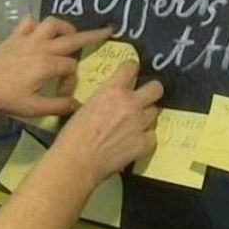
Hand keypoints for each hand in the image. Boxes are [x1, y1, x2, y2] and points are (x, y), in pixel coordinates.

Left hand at [0, 16, 111, 116]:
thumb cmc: (3, 98)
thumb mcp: (33, 108)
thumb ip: (59, 106)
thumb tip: (78, 106)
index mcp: (48, 65)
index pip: (72, 68)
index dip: (72, 81)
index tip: (63, 94)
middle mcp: (42, 47)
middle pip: (73, 37)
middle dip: (93, 35)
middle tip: (109, 30)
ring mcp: (28, 39)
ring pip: (53, 23)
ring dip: (66, 27)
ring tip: (72, 34)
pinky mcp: (14, 36)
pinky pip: (30, 22)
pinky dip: (39, 24)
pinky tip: (40, 33)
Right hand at [52, 61, 163, 185]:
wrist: (77, 161)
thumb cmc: (73, 134)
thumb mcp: (86, 106)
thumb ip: (104, 99)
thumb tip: (112, 100)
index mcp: (112, 90)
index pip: (131, 67)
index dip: (131, 69)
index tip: (131, 73)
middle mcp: (131, 103)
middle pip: (156, 88)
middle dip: (151, 91)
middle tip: (143, 98)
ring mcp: (140, 123)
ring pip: (154, 112)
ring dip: (145, 116)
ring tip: (134, 124)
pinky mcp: (145, 143)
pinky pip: (152, 135)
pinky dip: (145, 137)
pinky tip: (134, 141)